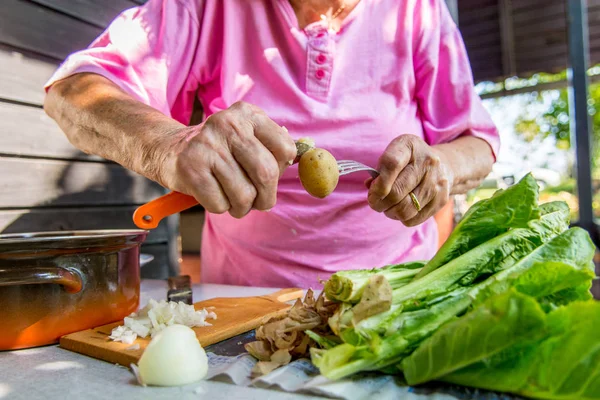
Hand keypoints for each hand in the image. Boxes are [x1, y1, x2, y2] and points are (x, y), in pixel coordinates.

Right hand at [158, 101, 296, 217]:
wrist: (169, 150)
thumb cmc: (219, 150)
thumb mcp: (246, 137)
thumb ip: (273, 145)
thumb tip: (304, 153)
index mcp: (248, 114)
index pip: (286, 149)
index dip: (282, 171)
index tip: (270, 176)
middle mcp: (228, 124)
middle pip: (266, 174)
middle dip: (266, 198)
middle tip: (259, 202)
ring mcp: (208, 145)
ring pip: (244, 195)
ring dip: (242, 207)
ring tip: (233, 199)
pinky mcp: (191, 168)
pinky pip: (220, 204)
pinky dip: (220, 207)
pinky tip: (213, 194)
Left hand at [367, 135, 453, 225]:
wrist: (443, 166)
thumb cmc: (410, 161)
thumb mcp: (394, 154)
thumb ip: (380, 169)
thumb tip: (370, 187)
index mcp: (410, 146)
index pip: (391, 164)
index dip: (378, 184)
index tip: (371, 192)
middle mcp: (427, 163)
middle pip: (396, 192)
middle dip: (378, 203)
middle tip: (374, 203)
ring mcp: (436, 182)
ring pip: (404, 210)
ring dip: (389, 212)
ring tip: (388, 206)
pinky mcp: (440, 200)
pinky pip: (413, 219)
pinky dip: (402, 218)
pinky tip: (401, 209)